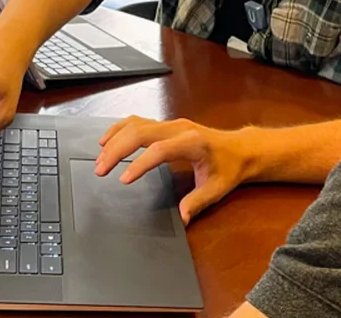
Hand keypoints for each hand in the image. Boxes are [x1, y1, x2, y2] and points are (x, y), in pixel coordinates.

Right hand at [94, 117, 250, 223]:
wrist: (240, 148)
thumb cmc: (228, 168)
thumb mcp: (216, 189)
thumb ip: (197, 202)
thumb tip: (182, 218)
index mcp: (192, 143)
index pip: (159, 151)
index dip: (139, 164)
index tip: (123, 180)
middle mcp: (179, 128)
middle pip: (140, 133)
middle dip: (116, 150)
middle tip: (100, 170)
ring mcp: (171, 123)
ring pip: (135, 124)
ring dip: (115, 139)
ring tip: (100, 158)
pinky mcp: (166, 124)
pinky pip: (138, 121)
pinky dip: (120, 129)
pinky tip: (107, 141)